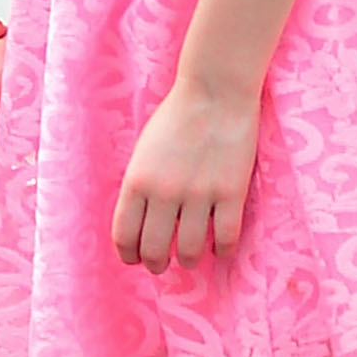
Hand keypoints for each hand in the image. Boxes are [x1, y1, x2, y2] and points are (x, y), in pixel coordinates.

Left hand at [112, 76, 258, 272]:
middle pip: (154, 250)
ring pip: (189, 251)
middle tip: (161, 264)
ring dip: (187, 260)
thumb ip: (140, 187)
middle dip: (156, 264)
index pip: (124, 236)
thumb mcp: (143, 152)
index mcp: (137, 181)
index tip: (135, 258)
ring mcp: (200, 194)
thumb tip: (141, 226)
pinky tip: (218, 248)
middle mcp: (165, 192)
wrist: (215, 92)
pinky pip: (225, 239)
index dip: (129, 255)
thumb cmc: (176, 119)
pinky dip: (220, 251)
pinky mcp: (231, 193)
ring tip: (188, 257)